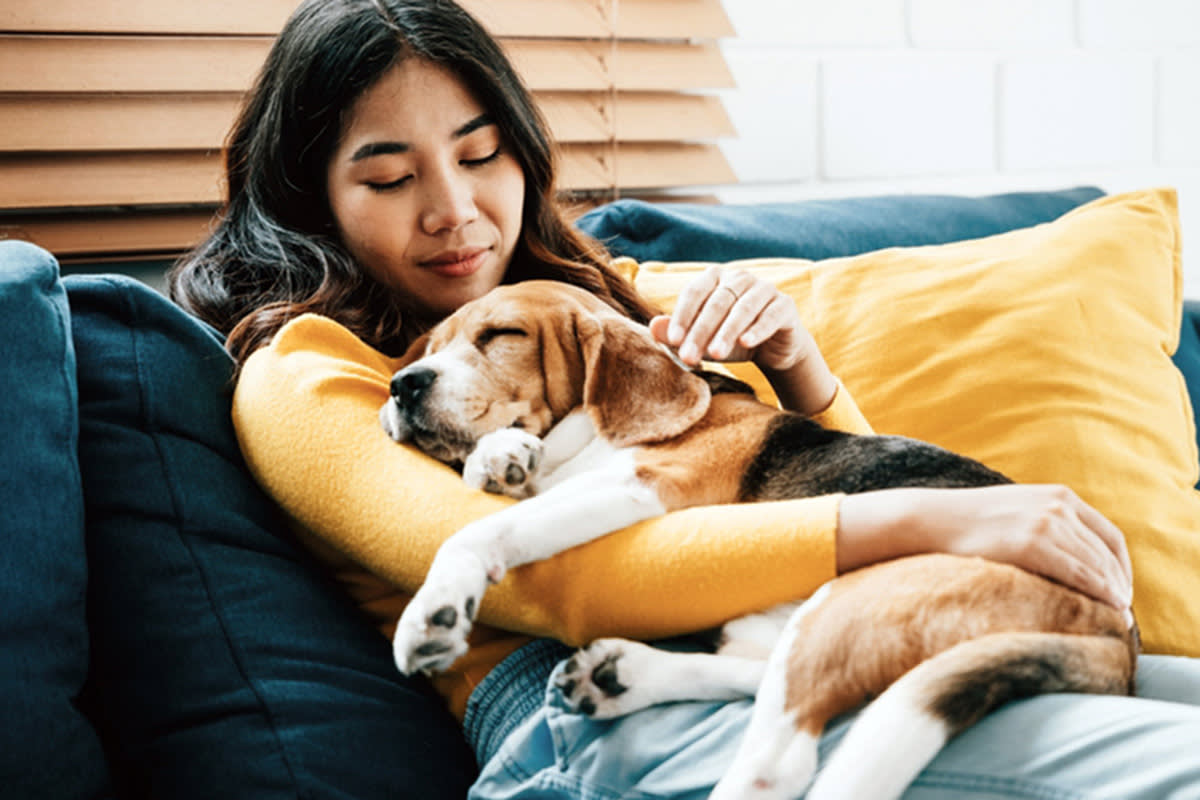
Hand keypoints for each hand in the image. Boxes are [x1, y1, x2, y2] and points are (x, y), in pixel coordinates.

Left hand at [648, 265, 835, 413]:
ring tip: (715, 354)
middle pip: (717, 302)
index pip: (694, 292)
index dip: (682, 316)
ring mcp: (765, 289)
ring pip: (743, 308)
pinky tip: (746, 343)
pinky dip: (757, 329)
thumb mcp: (702, 339)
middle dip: (701, 331)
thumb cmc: (730, 339)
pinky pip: (770, 315)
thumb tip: (652, 327)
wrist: (772, 349)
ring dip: (727, 332)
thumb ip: (678, 333)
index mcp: (715, 278)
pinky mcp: (785, 305)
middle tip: (689, 357)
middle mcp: (740, 278)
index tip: (672, 340)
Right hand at [838, 484, 1134, 611]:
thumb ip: (1048, 525)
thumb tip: (1071, 560)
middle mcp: (1058, 505)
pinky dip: (1098, 593)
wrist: (931, 520)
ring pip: (1097, 566)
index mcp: (1059, 495)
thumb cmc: (970, 525)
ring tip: (1114, 619)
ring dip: (1111, 594)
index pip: (1110, 536)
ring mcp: (1046, 522)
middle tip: (1122, 615)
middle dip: (1118, 585)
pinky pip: (1079, 574)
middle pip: (1107, 553)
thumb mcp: (1018, 511)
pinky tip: (1104, 609)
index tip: (1120, 593)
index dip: (1122, 568)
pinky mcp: (1032, 543)